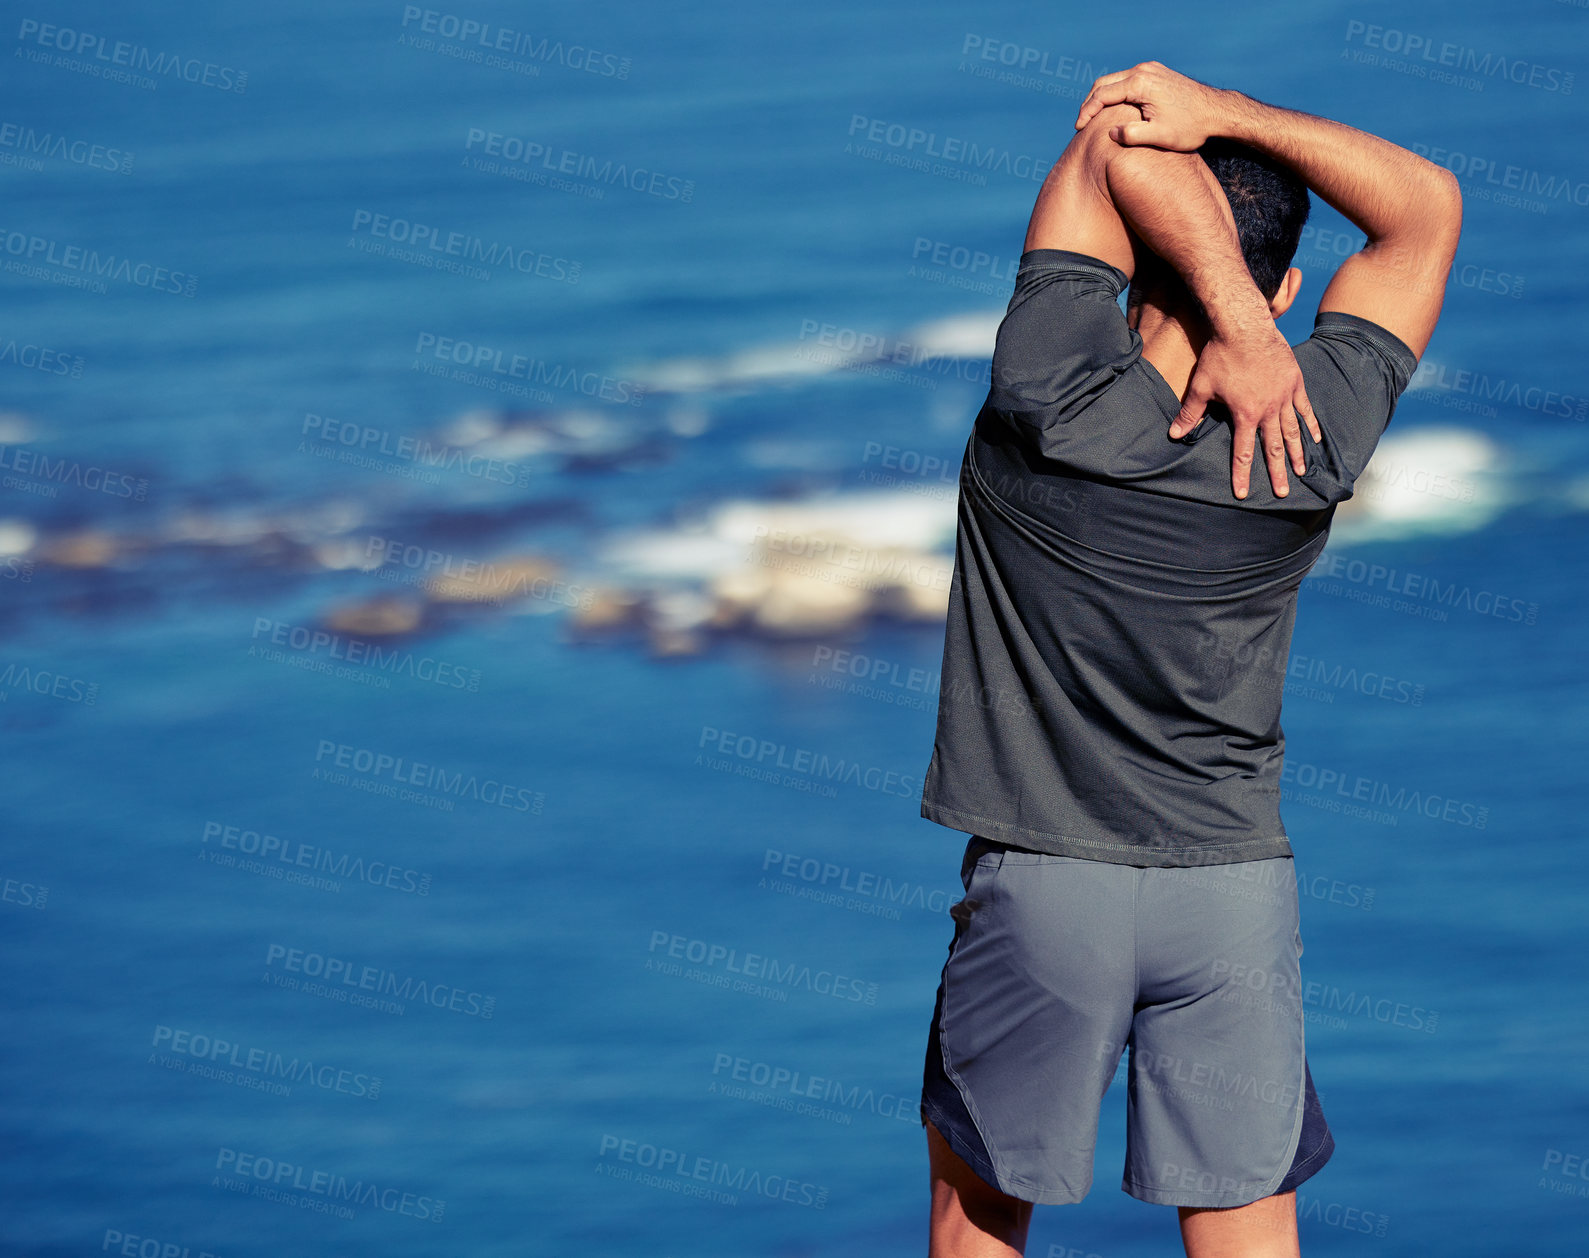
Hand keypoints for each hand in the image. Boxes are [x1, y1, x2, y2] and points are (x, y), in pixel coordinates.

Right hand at [1074, 61, 1231, 151]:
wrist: (1215, 111)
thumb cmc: (1190, 126)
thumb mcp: (1159, 136)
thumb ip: (1132, 135)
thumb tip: (1111, 133)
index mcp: (1140, 84)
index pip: (1102, 95)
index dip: (1086, 112)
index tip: (1078, 129)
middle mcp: (1143, 70)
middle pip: (1104, 83)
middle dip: (1089, 103)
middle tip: (1081, 124)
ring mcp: (1150, 69)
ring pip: (1114, 80)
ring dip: (1101, 97)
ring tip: (1092, 118)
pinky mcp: (1156, 72)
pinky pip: (1126, 80)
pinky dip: (1114, 93)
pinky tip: (1112, 109)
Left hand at [1171, 321, 1320, 499]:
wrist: (1245, 327)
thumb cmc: (1220, 356)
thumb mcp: (1200, 386)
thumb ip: (1190, 413)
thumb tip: (1173, 434)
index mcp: (1245, 414)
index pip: (1243, 452)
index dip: (1242, 475)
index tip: (1244, 494)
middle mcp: (1268, 409)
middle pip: (1273, 448)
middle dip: (1277, 472)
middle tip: (1283, 494)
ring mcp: (1285, 396)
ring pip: (1292, 431)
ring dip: (1297, 454)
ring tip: (1302, 472)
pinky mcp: (1295, 383)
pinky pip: (1305, 409)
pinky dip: (1310, 425)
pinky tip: (1315, 440)